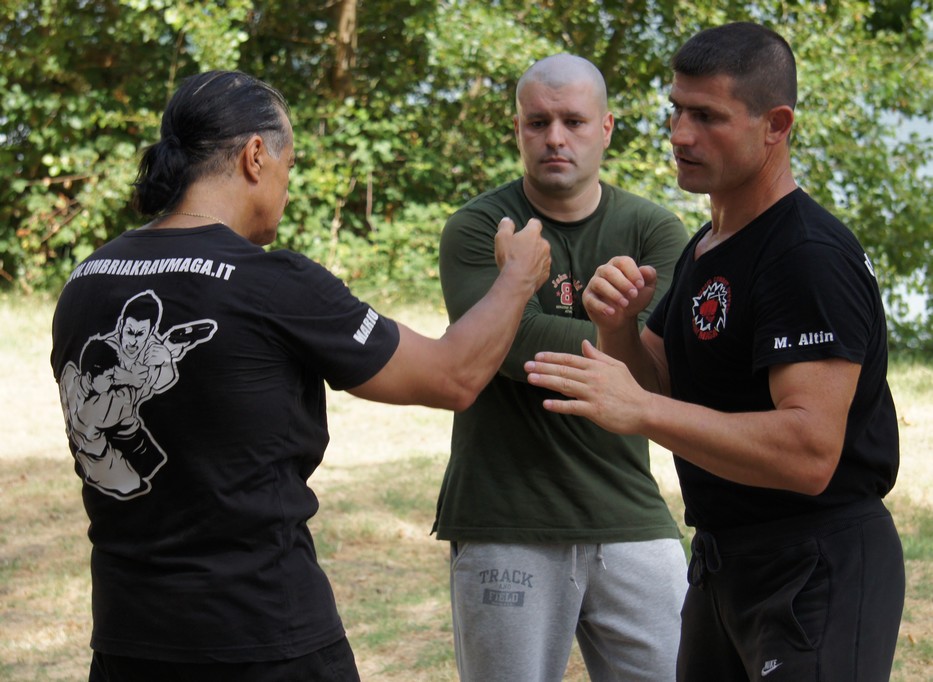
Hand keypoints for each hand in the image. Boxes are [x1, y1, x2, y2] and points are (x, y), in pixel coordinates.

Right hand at [494, 217, 550, 290]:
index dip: (530, 225)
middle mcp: (544, 244)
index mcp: (533, 234)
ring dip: (534, 255)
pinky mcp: (547, 272)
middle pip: (539, 240)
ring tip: (523, 262)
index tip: (526, 227)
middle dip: (531, 242)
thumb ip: (505, 226)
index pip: (535, 224)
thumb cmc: (509, 257)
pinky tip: (527, 272)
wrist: (518, 281)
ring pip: (541, 254)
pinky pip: (542, 267)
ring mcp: (547, 259)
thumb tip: (507, 220)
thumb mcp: (502, 238)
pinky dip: (536, 268)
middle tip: (519, 249)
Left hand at [524, 340, 647, 433]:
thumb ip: (597, 356)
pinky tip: (546, 404)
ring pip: (565, 385)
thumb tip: (583, 343)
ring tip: (531, 379)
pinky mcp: (595, 410)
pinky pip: (573, 407)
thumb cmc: (629, 388)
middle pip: (564, 371)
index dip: (552, 357)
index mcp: (597, 367)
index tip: (537, 356)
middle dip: (543, 368)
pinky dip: (559, 405)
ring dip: (546, 381)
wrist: (643, 410)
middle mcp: (593, 378)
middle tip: (526, 366)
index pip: (570, 359)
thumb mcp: (616, 366)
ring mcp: (594, 394)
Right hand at [583, 256, 656, 331]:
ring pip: (599, 283)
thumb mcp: (647, 287)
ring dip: (613, 294)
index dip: (633, 273)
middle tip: (634, 295)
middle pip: (610, 271)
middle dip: (623, 283)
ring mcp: (594, 284)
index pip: (623, 262)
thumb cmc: (634, 298)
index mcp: (618, 264)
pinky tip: (612, 312)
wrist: (623, 317)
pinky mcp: (588, 298)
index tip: (641, 286)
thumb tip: (645, 270)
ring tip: (625, 304)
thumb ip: (649, 276)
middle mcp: (603, 271)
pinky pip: (591, 299)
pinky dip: (601, 306)